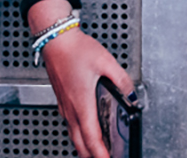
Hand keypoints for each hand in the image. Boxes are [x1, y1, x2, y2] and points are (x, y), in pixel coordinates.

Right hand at [42, 29, 133, 157]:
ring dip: (84, 146)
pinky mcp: (62, 100)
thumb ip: (121, 80)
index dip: (100, 154)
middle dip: (92, 155)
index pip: (92, 138)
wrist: (55, 40)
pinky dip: (78, 135)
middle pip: (80, 143)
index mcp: (82, 103)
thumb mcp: (105, 62)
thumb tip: (132, 93)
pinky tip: (85, 130)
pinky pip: (70, 125)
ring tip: (96, 151)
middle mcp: (71, 109)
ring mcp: (64, 105)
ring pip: (73, 135)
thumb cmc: (75, 49)